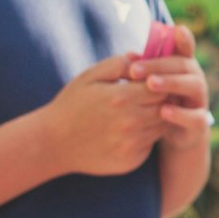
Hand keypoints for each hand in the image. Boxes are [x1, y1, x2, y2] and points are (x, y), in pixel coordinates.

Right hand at [43, 54, 167, 176]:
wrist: (53, 143)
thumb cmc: (71, 104)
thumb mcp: (90, 76)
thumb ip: (118, 64)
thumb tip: (143, 57)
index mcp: (121, 97)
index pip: (162, 87)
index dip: (160, 83)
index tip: (151, 82)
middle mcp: (130, 122)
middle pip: (165, 107)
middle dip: (160, 100)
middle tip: (148, 97)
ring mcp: (131, 144)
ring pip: (161, 127)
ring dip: (155, 119)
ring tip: (138, 113)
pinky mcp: (130, 161)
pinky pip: (150, 145)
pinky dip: (145, 137)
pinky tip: (129, 132)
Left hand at [130, 25, 211, 149]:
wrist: (171, 137)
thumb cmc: (156, 103)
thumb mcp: (149, 84)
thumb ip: (143, 69)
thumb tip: (128, 56)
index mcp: (182, 67)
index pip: (185, 48)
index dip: (184, 38)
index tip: (176, 29)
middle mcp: (195, 80)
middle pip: (184, 64)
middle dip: (160, 64)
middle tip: (135, 69)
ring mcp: (199, 100)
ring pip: (194, 86)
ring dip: (172, 82)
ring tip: (150, 84)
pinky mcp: (199, 123)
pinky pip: (196, 117)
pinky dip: (181, 114)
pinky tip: (163, 111)